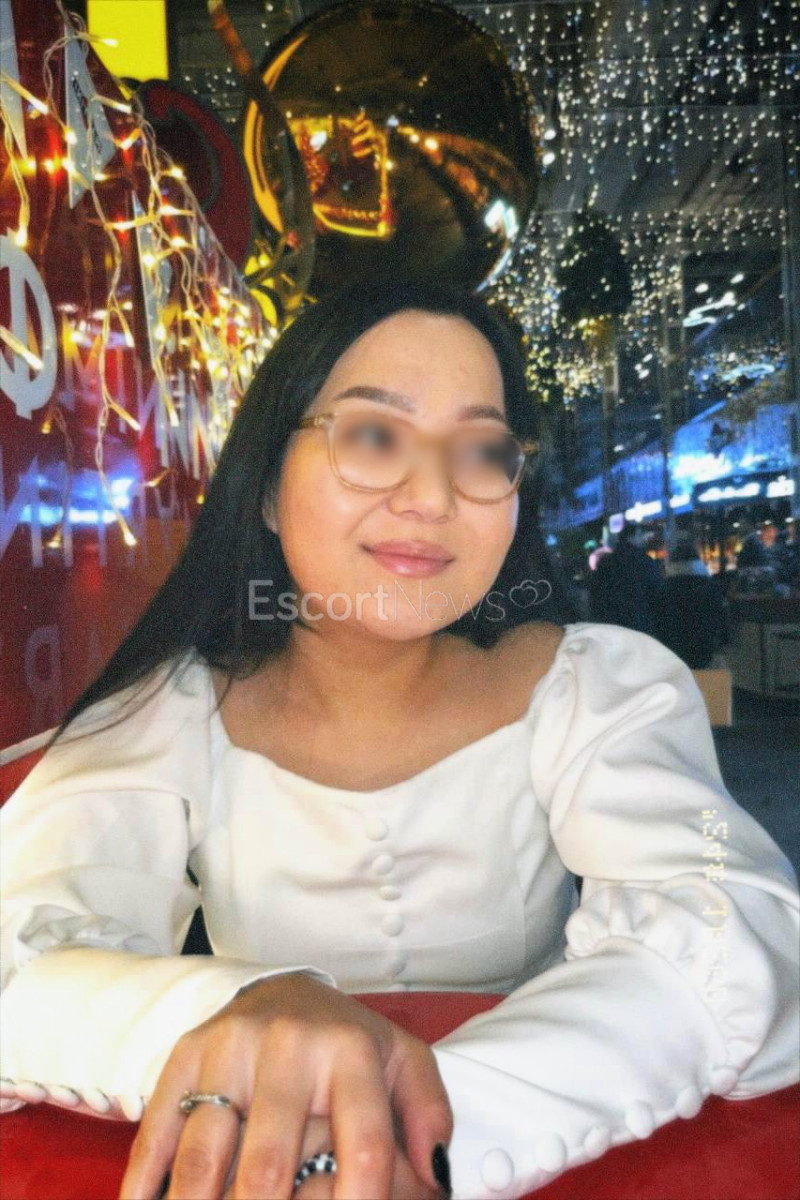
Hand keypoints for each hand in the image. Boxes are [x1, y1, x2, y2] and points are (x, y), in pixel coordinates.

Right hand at [118, 971, 452, 1199]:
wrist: (282, 986)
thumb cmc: (347, 1044)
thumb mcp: (402, 1063)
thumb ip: (427, 1116)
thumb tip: (435, 1178)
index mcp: (350, 1050)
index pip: (363, 1146)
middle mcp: (288, 1045)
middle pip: (268, 1167)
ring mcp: (230, 1050)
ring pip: (205, 1157)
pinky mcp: (185, 1055)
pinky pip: (159, 1132)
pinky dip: (149, 1184)